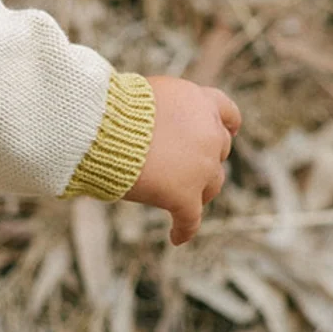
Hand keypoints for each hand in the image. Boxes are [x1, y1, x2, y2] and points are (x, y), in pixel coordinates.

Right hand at [126, 76, 239, 245]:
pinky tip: (176, 237)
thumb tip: (150, 123)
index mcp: (199, 102)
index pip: (227, 113)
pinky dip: (183, 229)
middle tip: (188, 168)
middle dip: (206, 158)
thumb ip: (162, 108)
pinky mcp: (184, 195)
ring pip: (212, 184)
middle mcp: (208, 132)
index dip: (228, 126)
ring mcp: (200, 167)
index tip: (230, 132)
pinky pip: (190, 219)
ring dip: (201, 191)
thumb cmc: (110, 108)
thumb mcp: (146, 94)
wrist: (102, 127)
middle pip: (218, 150)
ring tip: (185, 203)